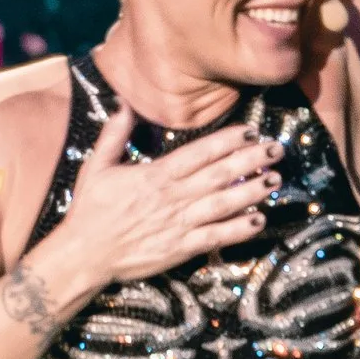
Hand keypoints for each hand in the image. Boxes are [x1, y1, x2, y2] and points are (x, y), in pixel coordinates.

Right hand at [49, 102, 281, 294]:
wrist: (83, 255)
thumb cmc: (90, 209)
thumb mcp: (96, 166)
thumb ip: (114, 134)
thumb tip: (124, 104)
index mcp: (156, 175)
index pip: (199, 153)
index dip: (228, 141)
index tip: (251, 130)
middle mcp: (172, 197)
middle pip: (219, 175)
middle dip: (250, 160)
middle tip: (276, 149)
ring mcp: (178, 224)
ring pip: (223, 204)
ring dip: (251, 191)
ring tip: (275, 180)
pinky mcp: (180, 249)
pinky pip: (215, 237)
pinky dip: (238, 230)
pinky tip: (258, 220)